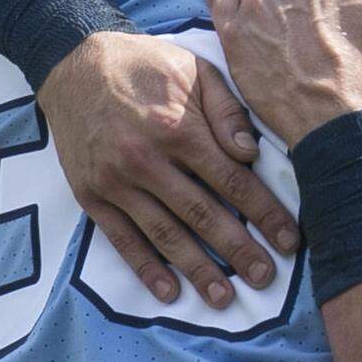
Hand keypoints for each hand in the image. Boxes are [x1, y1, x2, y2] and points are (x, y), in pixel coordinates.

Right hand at [37, 31, 300, 306]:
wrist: (72, 63)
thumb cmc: (145, 66)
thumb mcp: (195, 70)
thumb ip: (227, 111)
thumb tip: (251, 153)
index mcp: (179, 129)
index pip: (233, 182)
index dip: (265, 214)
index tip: (289, 241)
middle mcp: (146, 161)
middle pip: (203, 215)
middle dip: (239, 251)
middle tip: (265, 278)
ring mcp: (115, 182)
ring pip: (165, 235)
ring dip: (197, 269)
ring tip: (224, 298)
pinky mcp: (91, 195)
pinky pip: (122, 239)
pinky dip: (146, 268)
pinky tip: (169, 292)